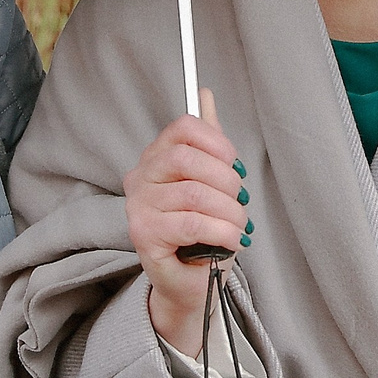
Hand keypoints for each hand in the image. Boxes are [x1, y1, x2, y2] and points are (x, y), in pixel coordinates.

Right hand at [124, 88, 248, 355]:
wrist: (196, 282)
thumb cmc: (204, 232)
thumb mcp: (211, 181)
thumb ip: (207, 140)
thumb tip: (205, 95)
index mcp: (155, 159)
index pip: (182, 128)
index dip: (216, 142)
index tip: (234, 163)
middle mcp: (139, 179)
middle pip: (186, 159)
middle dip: (226, 180)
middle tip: (239, 201)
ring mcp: (138, 208)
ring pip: (195, 195)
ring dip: (230, 212)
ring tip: (237, 227)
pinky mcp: (144, 237)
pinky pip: (192, 224)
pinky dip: (222, 232)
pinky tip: (231, 240)